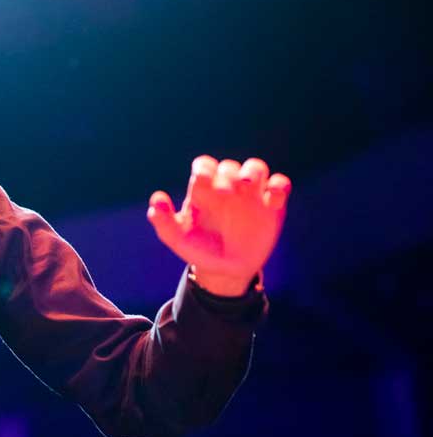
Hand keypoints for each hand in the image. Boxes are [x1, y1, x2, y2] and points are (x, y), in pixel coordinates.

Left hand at [146, 156, 290, 295]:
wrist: (226, 270)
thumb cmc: (199, 249)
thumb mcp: (177, 239)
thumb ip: (163, 221)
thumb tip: (157, 200)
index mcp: (203, 190)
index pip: (204, 166)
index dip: (204, 169)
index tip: (201, 181)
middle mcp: (227, 187)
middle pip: (229, 166)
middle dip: (226, 176)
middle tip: (223, 194)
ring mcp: (251, 195)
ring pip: (256, 167)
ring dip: (253, 171)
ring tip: (246, 185)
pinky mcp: (272, 205)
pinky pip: (280, 186)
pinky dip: (279, 186)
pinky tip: (272, 199)